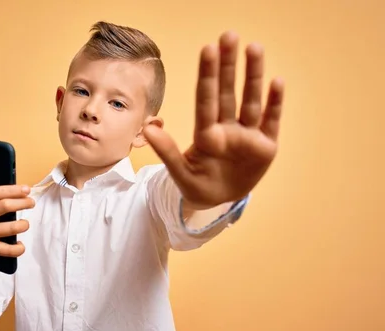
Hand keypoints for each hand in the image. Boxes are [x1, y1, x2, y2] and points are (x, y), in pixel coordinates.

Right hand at [0, 180, 34, 273]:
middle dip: (23, 203)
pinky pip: (7, 250)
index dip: (12, 189)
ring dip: (23, 225)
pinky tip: (20, 245)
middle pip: (5, 206)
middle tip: (31, 202)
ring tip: (25, 223)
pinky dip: (17, 248)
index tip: (25, 189)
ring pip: (10, 228)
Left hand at [144, 31, 283, 209]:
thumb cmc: (196, 185)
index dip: (207, 76)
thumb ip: (167, 152)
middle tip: (228, 35)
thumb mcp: (180, 173)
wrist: (217, 201)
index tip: (207, 49)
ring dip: (253, 75)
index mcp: (206, 134)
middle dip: (228, 66)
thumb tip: (148, 127)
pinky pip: (271, 120)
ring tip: (254, 48)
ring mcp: (247, 136)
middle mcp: (226, 129)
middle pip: (227, 93)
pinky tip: (276, 81)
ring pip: (250, 101)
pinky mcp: (265, 146)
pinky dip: (274, 102)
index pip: (206, 100)